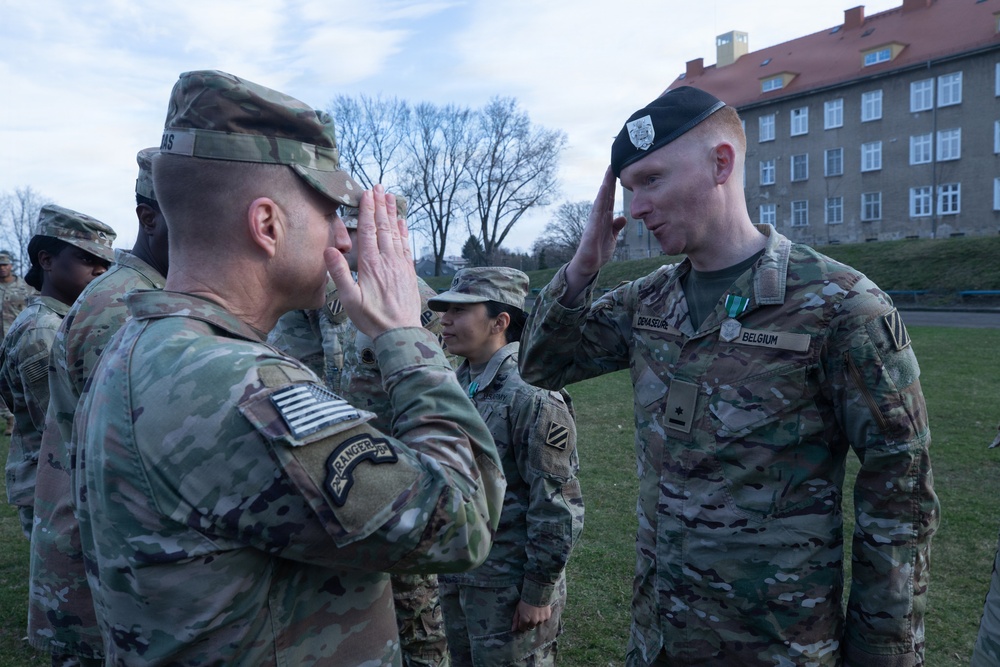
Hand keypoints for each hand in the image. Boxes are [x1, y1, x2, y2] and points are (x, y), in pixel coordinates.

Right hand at [325, 185, 420, 336]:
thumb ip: (339, 273)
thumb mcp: (349, 299)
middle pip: (384, 227)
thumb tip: (329, 249)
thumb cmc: (372, 319)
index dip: (368, 210)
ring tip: (391, 197)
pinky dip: (404, 233)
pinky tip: (403, 223)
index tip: (367, 193)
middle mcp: (387, 260)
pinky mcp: (408, 273)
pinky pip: (406, 247)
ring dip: (393, 214)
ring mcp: (400, 266)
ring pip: (396, 234)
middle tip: (379, 187)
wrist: (400, 332)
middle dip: (380, 205)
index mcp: (371, 264)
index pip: (369, 230)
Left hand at [511, 600, 551, 632]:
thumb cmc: (526, 599)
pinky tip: (541, 610)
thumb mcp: (518, 608)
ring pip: (538, 623)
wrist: (538, 591)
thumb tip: (513, 630)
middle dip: (529, 622)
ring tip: (536, 611)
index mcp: (525, 620)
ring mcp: (541, 620)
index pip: (522, 628)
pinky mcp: (547, 616)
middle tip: (529, 614)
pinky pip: (544, 619)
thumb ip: (516, 619)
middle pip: (530, 627)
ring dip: (536, 619)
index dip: (521, 624)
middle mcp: (533, 622)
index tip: (522, 619)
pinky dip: (542, 616)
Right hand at [563, 166, 627, 302]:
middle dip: (609, 180)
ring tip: (609, 172)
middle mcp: (598, 216)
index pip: (610, 198)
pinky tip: (603, 191)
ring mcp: (594, 221)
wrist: (588, 265)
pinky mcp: (591, 229)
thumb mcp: (612, 237)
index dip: (614, 185)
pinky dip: (600, 200)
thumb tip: (623, 217)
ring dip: (605, 186)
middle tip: (613, 163)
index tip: (618, 170)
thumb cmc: (598, 250)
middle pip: (605, 195)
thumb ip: (616, 226)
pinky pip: (596, 212)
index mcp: (604, 218)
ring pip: (601, 200)